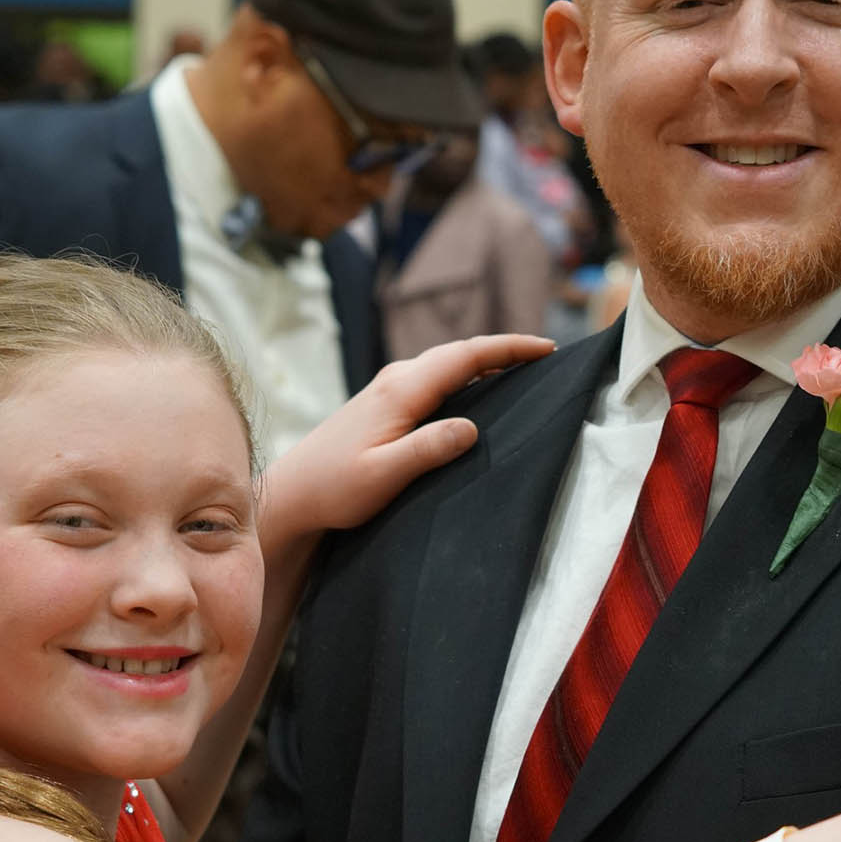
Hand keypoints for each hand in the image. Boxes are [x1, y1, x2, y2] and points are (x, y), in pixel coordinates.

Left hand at [261, 334, 553, 541]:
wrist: (292, 493)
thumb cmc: (335, 489)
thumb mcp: (383, 475)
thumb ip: (427, 449)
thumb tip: (471, 428)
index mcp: (402, 390)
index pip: (466, 357)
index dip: (509, 349)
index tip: (547, 348)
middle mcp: (396, 379)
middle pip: (460, 353)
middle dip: (504, 349)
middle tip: (545, 354)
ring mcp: (388, 387)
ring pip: (447, 363)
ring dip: (484, 361)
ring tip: (521, 368)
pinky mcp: (384, 402)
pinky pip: (435, 377)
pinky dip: (465, 376)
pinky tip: (477, 391)